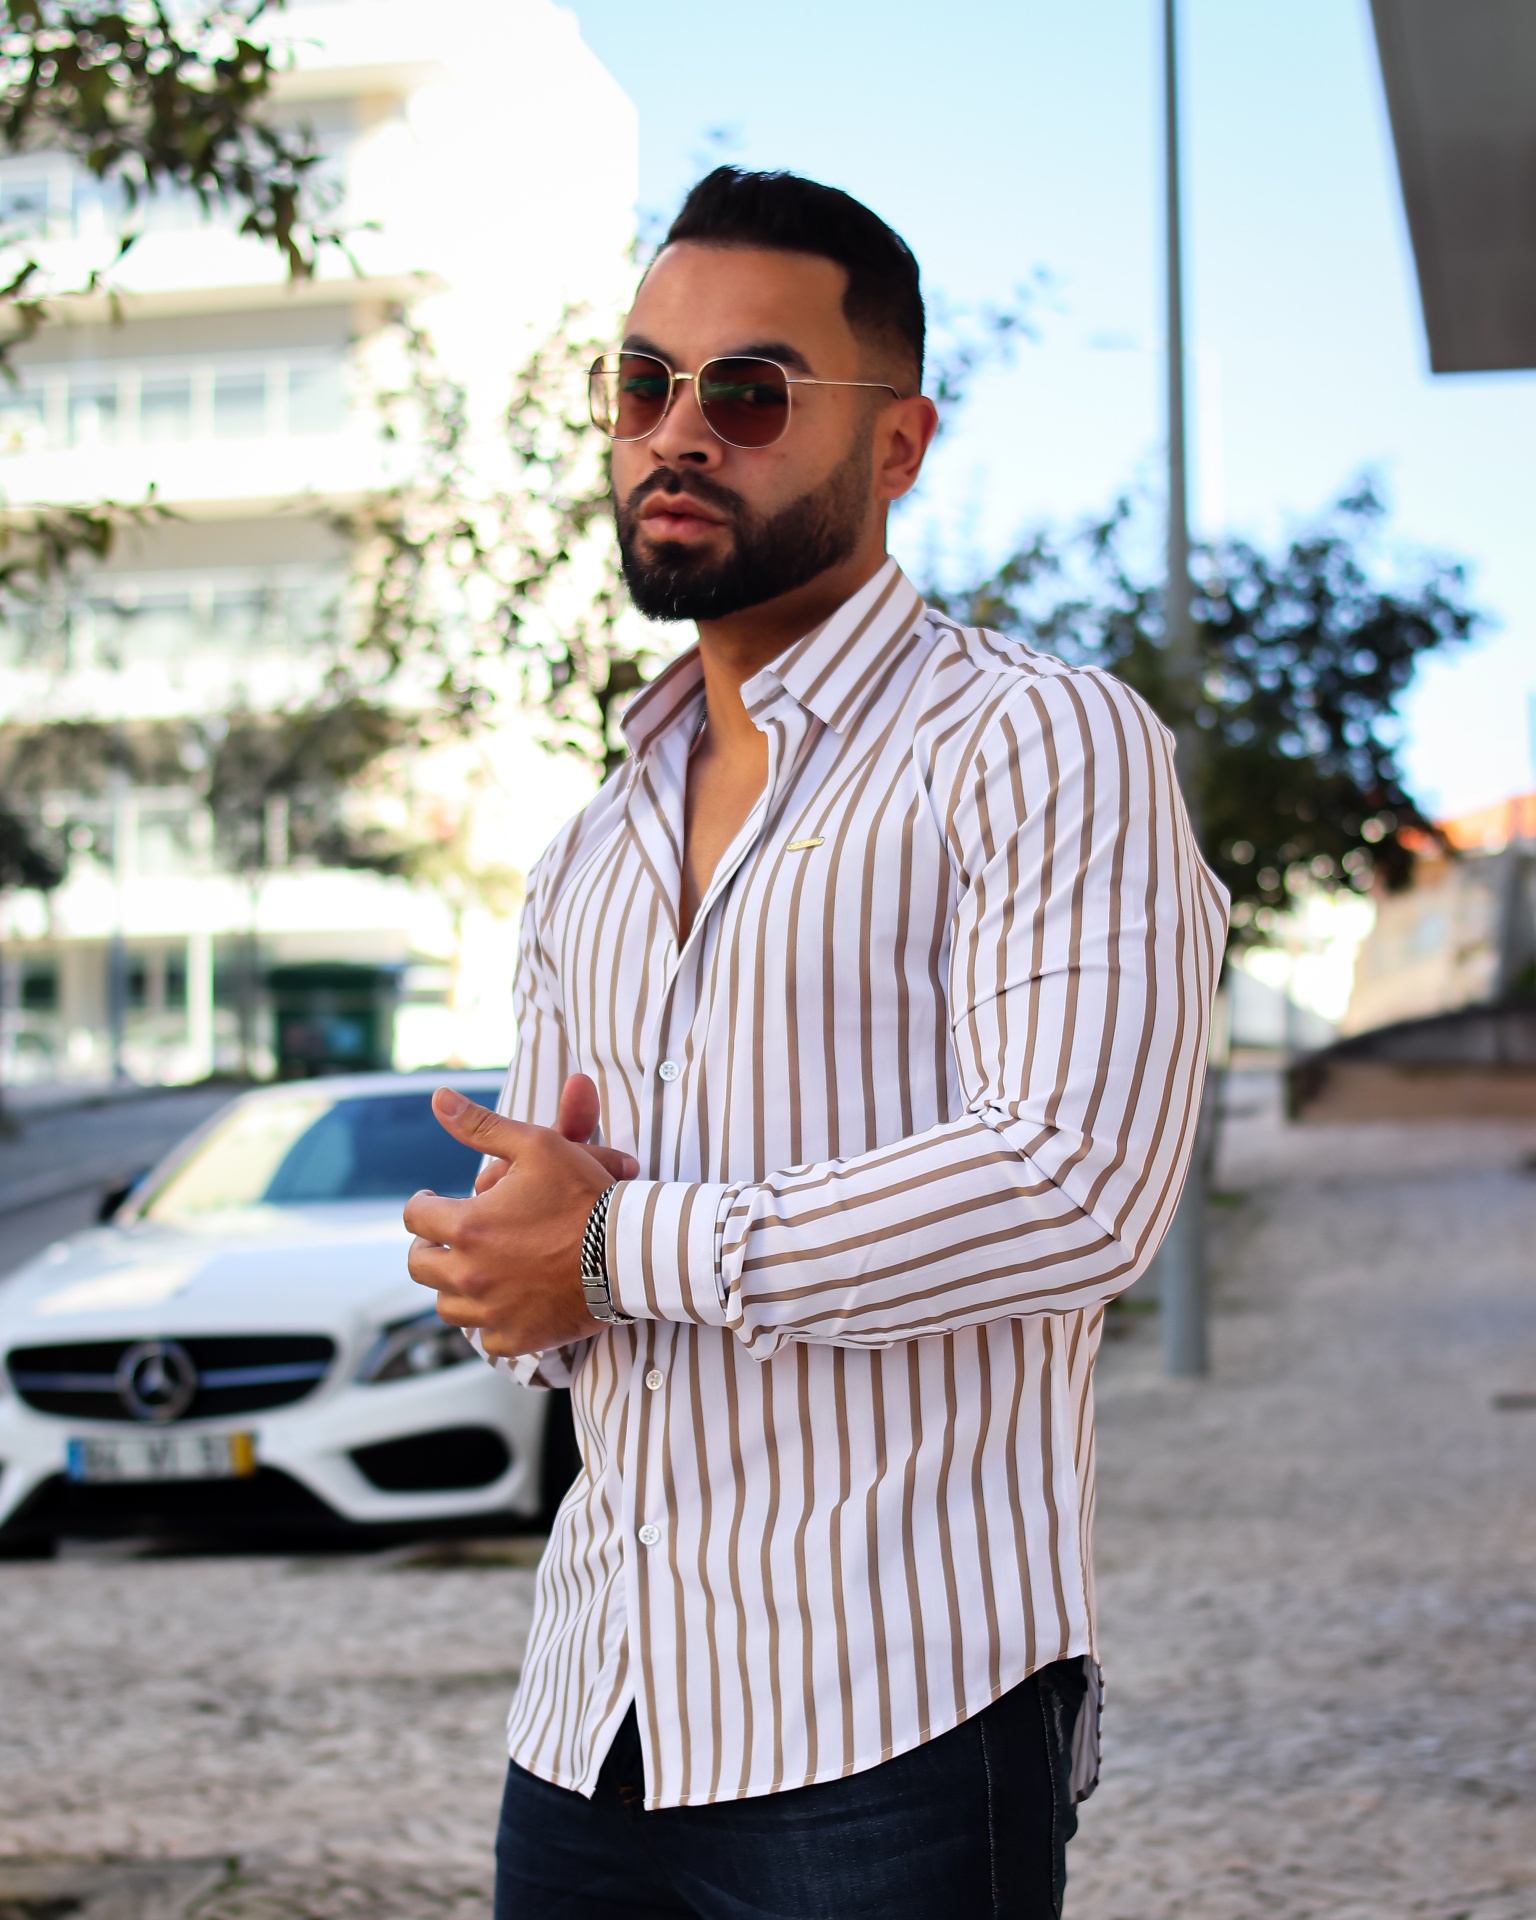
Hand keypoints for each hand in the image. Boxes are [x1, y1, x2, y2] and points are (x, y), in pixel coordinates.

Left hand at [404, 1075, 638, 1357]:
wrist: (631, 1252)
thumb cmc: (585, 1195)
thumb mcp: (535, 1145)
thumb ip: (481, 1124)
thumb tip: (438, 1098)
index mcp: (467, 1227)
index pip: (414, 1218)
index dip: (423, 1204)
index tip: (435, 1201)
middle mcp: (470, 1275)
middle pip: (420, 1265)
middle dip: (431, 1246)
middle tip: (451, 1236)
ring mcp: (492, 1312)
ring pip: (447, 1305)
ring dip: (454, 1285)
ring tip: (475, 1267)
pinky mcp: (517, 1339)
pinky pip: (485, 1338)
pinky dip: (490, 1321)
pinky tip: (505, 1301)